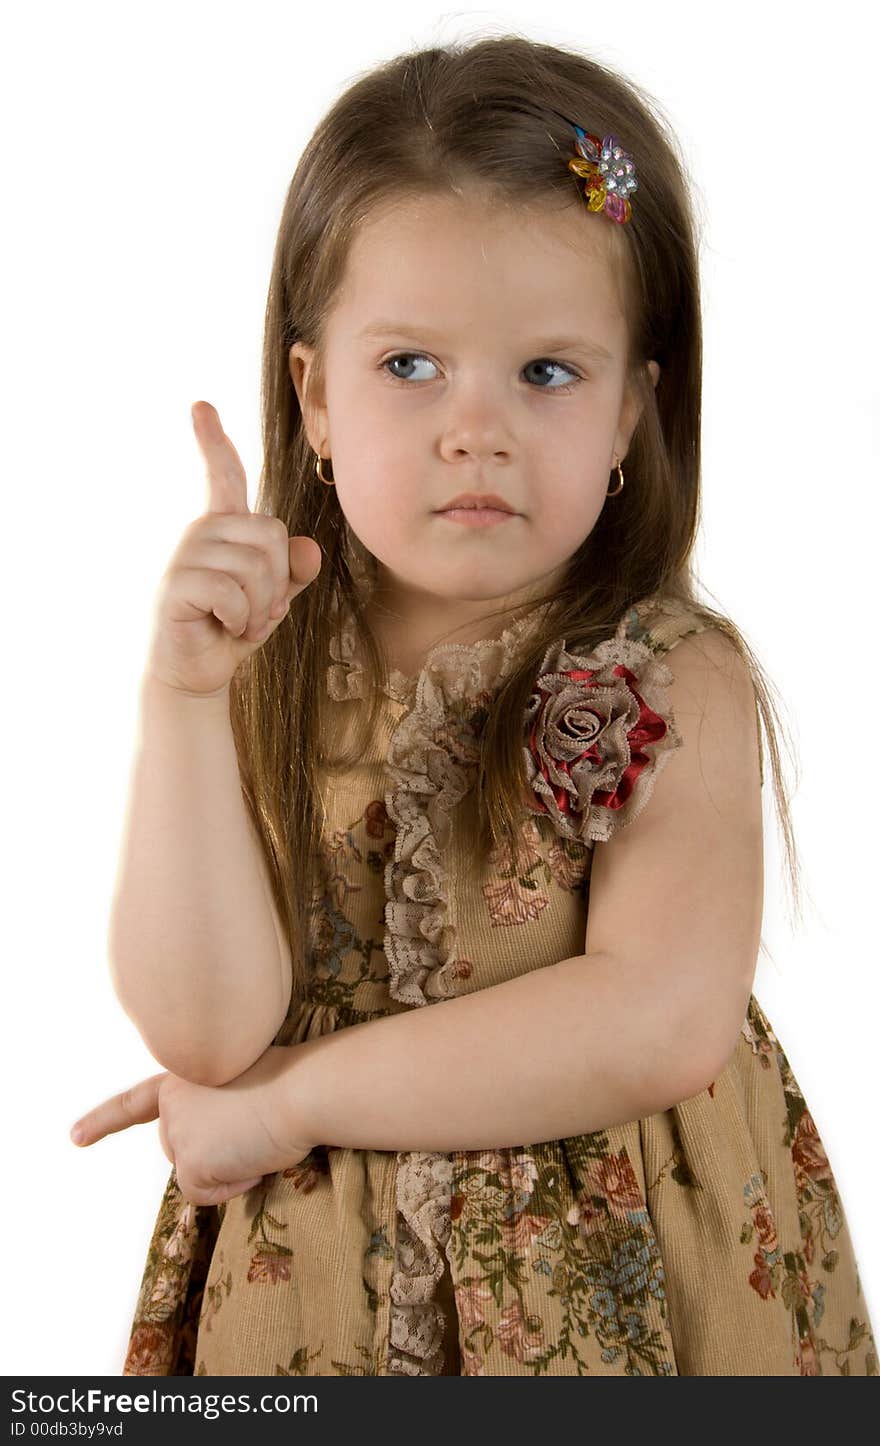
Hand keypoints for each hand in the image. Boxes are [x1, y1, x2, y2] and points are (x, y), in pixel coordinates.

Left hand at [69, 1045, 315, 1205]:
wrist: (301, 1088)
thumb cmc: (290, 1079)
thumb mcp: (241, 1079)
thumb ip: (215, 1102)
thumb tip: (220, 1140)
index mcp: (183, 1076)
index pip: (136, 1102)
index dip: (104, 1120)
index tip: (75, 1138)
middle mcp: (170, 1104)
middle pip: (179, 1149)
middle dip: (213, 1153)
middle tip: (252, 1133)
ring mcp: (176, 1132)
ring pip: (194, 1172)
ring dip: (226, 1169)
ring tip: (257, 1140)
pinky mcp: (188, 1161)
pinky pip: (204, 1193)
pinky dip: (231, 1187)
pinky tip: (252, 1161)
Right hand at [144, 400, 322, 699]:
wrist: (198, 672)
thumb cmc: (234, 628)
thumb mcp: (275, 597)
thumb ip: (294, 570)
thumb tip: (309, 548)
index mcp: (224, 527)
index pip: (222, 476)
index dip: (214, 442)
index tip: (201, 406)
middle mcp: (202, 531)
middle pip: (271, 532)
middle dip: (278, 580)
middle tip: (260, 610)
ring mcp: (186, 556)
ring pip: (255, 565)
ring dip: (262, 606)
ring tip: (243, 622)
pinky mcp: (177, 584)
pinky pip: (232, 591)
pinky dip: (242, 617)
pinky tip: (227, 627)